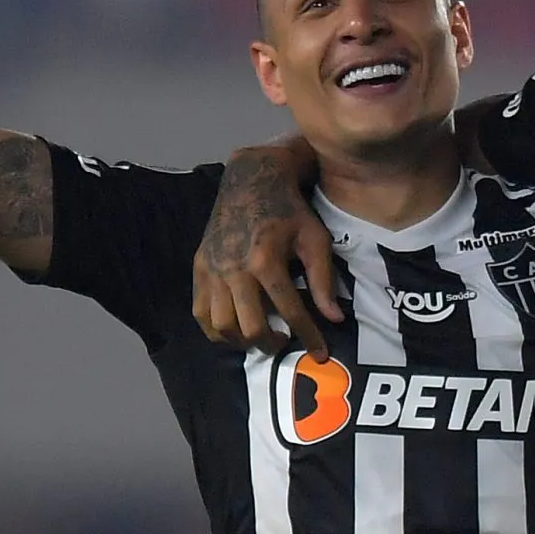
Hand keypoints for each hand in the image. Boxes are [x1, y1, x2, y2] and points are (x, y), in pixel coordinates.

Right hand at [192, 144, 342, 357]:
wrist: (251, 180)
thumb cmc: (290, 210)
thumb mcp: (315, 239)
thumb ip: (323, 280)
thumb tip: (335, 319)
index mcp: (266, 260)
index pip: (290, 312)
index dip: (308, 336)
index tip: (319, 353)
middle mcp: (234, 269)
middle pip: (251, 326)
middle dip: (272, 343)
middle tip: (284, 342)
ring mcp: (212, 269)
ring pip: (221, 325)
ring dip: (242, 340)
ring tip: (258, 337)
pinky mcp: (199, 267)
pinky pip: (200, 312)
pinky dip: (215, 330)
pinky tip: (233, 329)